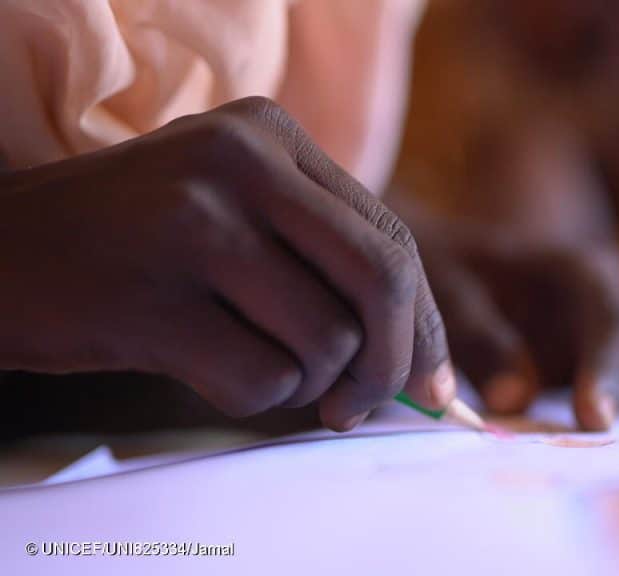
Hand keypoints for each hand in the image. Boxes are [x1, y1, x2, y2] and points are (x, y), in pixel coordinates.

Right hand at [0, 97, 452, 429]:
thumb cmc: (138, 246)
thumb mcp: (236, 216)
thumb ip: (326, 267)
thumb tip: (426, 369)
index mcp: (270, 135)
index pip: (390, 238)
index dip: (424, 324)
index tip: (430, 386)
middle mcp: (239, 162)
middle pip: (383, 280)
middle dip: (390, 364)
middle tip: (360, 408)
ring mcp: (192, 224)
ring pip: (327, 341)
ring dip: (305, 383)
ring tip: (248, 360)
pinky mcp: (150, 297)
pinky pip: (263, 380)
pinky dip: (250, 396)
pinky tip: (200, 367)